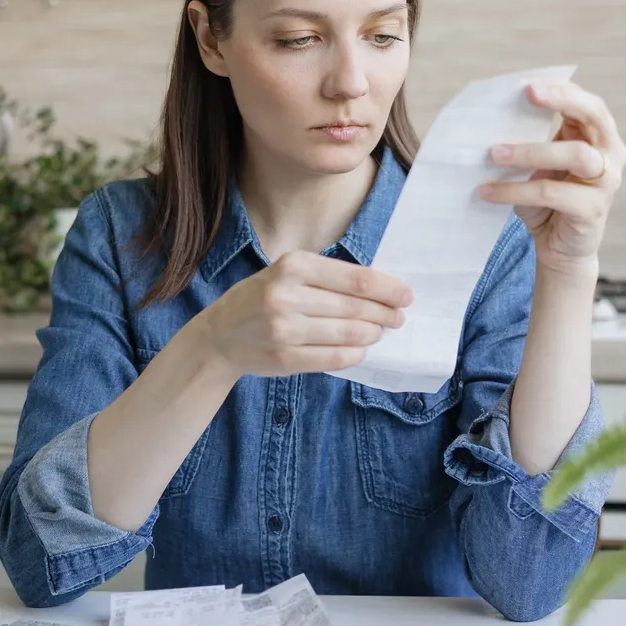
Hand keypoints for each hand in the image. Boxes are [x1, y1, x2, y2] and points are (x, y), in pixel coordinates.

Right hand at [193, 251, 411, 378]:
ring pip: (350, 334)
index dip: (387, 289)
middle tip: (397, 317)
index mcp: (292, 266)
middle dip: (385, 313)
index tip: (405, 295)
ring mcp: (285, 330)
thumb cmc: (260, 299)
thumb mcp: (286, 273)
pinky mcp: (286, 358)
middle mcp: (287, 296)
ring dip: (372, 334)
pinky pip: (337, 358)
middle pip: (356, 307)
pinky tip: (360, 349)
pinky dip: (356, 354)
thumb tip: (381, 289)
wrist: (219, 336)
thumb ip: (326, 278)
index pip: (355, 279)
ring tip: (378, 331)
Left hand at [480, 81, 625, 277]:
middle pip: (595, 116)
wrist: (559, 248)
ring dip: (531, 151)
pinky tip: (489, 191)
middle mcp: (610, 154)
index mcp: (597, 136)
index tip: (528, 85)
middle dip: (563, 101)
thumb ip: (530, 139)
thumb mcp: (539, 164)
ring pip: (576, 155)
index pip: (586, 102)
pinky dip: (516, 190)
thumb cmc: (548, 200)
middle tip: (529, 95)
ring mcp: (607, 182)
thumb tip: (493, 118)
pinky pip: (552, 193)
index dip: (561, 90)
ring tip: (493, 154)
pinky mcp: (592, 210)